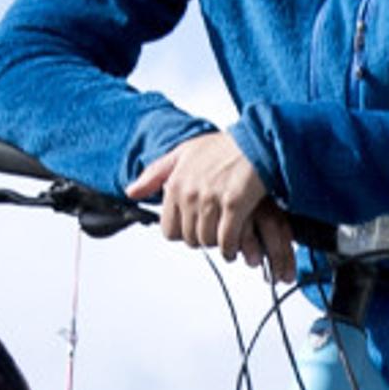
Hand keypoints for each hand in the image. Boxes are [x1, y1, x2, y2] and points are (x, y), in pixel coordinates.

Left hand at [130, 132, 294, 277]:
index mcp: (175, 184)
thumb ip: (155, 174)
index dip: (182, 232)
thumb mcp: (182, 153)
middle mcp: (189, 193)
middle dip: (201, 238)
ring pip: (207, 241)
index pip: (168, 229)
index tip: (194, 227)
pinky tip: (234, 244)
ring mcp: (211, 200)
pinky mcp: (234, 205)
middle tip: (213, 231)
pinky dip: (230, 248)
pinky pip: (226, 240)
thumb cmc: (224, 147)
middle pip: (189, 238)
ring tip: (226, 236)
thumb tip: (131, 192)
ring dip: (217, 244)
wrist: (257, 141)